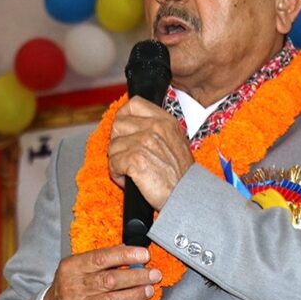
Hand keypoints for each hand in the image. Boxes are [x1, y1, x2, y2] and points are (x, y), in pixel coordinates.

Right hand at [39, 246, 161, 299]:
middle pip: (110, 280)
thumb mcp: (76, 267)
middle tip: (153, 274)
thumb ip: (100, 258)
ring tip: (149, 289)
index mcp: (72, 268)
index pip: (101, 258)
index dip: (126, 255)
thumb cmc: (68, 287)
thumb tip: (128, 250)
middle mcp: (75, 287)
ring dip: (136, 294)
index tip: (143, 254)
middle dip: (137, 276)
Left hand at [108, 96, 193, 210]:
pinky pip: (113, 163)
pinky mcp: (135, 159)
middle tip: (127, 156)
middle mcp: (154, 127)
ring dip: (118, 161)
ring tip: (131, 171)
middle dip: (118, 142)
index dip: (123, 116)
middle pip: (118, 124)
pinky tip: (129, 179)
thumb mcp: (176, 141)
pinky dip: (117, 174)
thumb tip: (133, 125)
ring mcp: (144, 142)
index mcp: (165, 121)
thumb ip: (156, 129)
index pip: (134, 104)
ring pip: (113, 146)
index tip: (123, 130)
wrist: (187, 195)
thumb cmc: (181, 175)